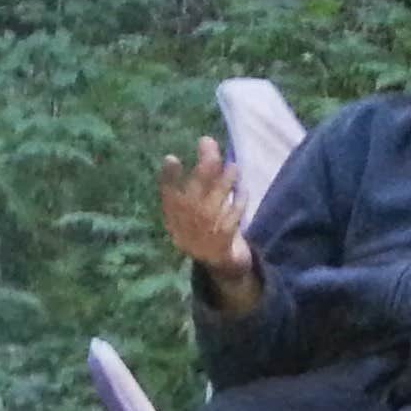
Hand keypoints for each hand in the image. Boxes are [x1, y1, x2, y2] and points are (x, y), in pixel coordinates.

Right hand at [157, 136, 257, 304]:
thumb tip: (208, 148)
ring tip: (233, 166)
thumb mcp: (197, 212)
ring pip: (214, 205)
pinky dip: (239, 202)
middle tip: (208, 143)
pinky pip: (232, 219)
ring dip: (225, 182)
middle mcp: (186, 231)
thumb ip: (200, 187)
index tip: (171, 158)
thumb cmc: (208, 231)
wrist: (221, 268)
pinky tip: (243, 190)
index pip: (168, 198)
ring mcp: (204, 239)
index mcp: (175, 222)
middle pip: (193, 195)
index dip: (168, 179)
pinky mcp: (223, 246)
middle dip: (202, 168)